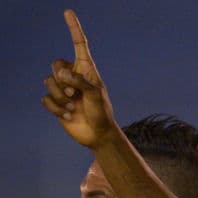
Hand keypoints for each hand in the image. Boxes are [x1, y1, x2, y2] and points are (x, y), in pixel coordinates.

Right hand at [41, 10, 116, 147]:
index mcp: (87, 70)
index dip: (73, 28)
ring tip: (74, 106)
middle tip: (76, 94)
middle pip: (56, 64)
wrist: (98, 135)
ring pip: (49, 81)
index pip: (79, 45)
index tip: (68, 12)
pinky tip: (68, 115)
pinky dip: (56, 108)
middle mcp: (74, 76)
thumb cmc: (102, 113)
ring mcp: (64, 89)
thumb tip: (61, 73)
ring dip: (61, 96)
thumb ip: (80, 81)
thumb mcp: (95, 94)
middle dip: (63, 79)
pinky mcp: (57, 102)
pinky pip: (46, 98)